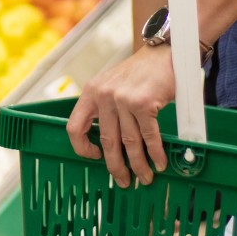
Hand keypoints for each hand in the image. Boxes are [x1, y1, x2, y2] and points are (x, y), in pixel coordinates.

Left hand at [65, 43, 175, 186]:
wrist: (161, 54)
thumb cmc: (138, 73)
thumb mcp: (110, 85)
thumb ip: (104, 108)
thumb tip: (107, 146)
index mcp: (90, 92)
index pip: (74, 127)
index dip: (82, 148)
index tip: (95, 157)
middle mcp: (103, 96)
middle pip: (106, 141)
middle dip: (115, 167)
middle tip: (123, 181)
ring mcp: (123, 99)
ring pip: (129, 142)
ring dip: (138, 165)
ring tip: (144, 177)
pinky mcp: (144, 102)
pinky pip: (148, 136)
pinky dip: (155, 153)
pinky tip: (158, 163)